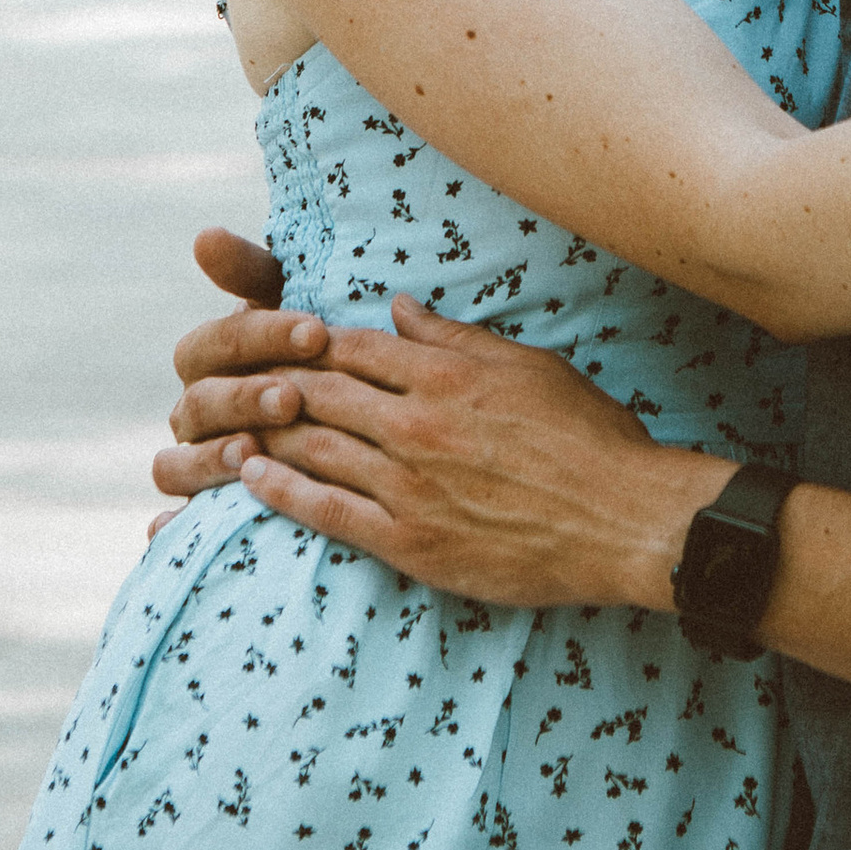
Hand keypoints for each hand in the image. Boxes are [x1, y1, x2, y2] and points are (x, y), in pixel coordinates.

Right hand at [153, 227, 331, 500]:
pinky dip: (175, 524)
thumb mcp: (303, 315)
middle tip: (292, 397)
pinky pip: (175, 526)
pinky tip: (187, 524)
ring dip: (209, 456)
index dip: (260, 335)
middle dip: (243, 397)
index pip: (214, 343)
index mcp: (212, 359)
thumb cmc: (326, 361)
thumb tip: (203, 237)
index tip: (316, 330)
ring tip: (253, 450)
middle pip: (196, 404)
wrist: (360, 436)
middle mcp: (195, 412)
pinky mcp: (201, 517)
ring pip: (174, 464)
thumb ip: (255, 275)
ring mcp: (193, 465)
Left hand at [223, 296, 724, 612]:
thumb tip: (398, 308)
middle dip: (268, 380)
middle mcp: (416, 423)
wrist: (626, 520)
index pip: (351, 346)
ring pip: (311, 446)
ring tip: (224, 421)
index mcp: (445, 375)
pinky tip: (250, 477)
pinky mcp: (410, 541)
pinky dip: (281, 490)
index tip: (273, 336)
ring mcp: (409, 484)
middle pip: (317, 391)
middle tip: (229, 376)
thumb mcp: (528, 367)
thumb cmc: (590, 438)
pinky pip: (327, 512)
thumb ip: (454, 338)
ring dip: (262, 430)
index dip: (304, 339)